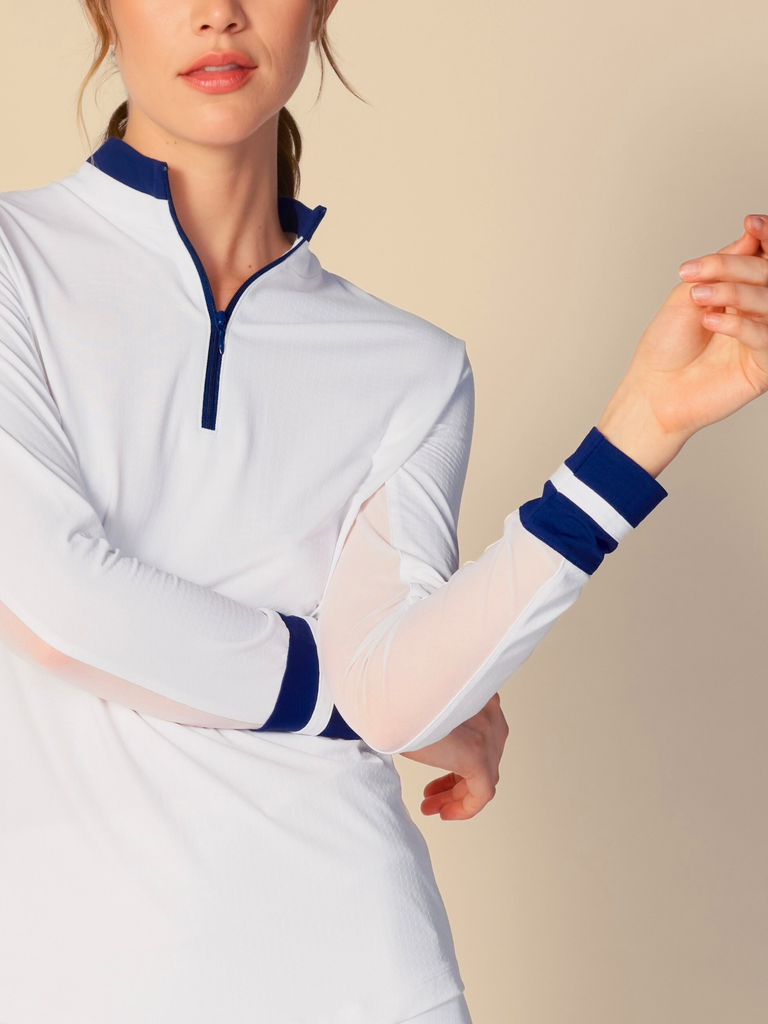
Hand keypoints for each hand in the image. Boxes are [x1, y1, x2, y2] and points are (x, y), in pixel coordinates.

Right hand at [398, 692, 509, 819]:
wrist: (390, 694)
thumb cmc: (396, 695)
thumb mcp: (418, 707)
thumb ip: (430, 721)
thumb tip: (418, 738)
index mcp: (477, 693)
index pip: (479, 734)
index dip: (458, 758)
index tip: (437, 774)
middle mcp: (488, 711)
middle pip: (483, 757)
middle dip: (454, 780)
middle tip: (430, 794)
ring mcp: (486, 733)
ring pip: (483, 776)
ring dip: (456, 794)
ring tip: (432, 807)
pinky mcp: (478, 755)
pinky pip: (483, 792)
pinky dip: (466, 806)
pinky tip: (445, 813)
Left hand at [597, 213, 767, 476]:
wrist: (652, 392)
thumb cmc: (665, 348)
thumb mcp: (687, 297)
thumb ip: (720, 267)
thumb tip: (750, 236)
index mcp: (741, 293)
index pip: (763, 260)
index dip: (765, 239)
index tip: (751, 224)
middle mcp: (757, 313)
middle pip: (767, 276)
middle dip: (735, 268)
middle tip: (700, 274)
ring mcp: (763, 340)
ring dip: (733, 293)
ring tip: (699, 298)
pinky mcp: (763, 367)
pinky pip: (764, 337)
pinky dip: (738, 324)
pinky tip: (711, 321)